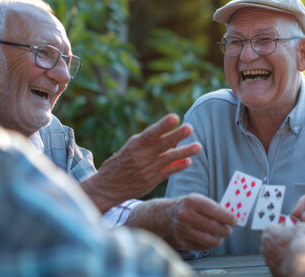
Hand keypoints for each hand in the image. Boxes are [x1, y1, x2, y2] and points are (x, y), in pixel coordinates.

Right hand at [81, 113, 200, 211]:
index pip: (151, 133)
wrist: (107, 187)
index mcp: (135, 145)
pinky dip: (178, 167)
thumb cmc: (121, 163)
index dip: (163, 125)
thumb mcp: (131, 148)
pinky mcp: (151, 181)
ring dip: (184, 152)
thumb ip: (149, 143)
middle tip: (190, 127)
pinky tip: (189, 162)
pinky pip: (167, 172)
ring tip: (198, 146)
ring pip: (168, 158)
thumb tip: (171, 134)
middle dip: (177, 136)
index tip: (175, 117)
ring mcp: (147, 169)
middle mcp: (141, 156)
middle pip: (162, 144)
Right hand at [164, 194, 235, 250]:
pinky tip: (211, 240)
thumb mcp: (199, 200)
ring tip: (221, 237)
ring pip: (207, 239)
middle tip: (229, 231)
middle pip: (212, 227)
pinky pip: (201, 246)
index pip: (215, 211)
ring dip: (218, 240)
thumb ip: (214, 208)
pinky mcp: (182, 240)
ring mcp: (183, 229)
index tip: (234, 221)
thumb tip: (231, 219)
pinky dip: (209, 245)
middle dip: (225, 230)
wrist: (169, 214)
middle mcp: (186, 215)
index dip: (227, 218)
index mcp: (192, 202)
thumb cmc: (190, 206)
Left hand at [261, 223, 304, 276]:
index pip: (277, 225)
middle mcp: (264, 244)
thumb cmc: (301, 246)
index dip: (286, 227)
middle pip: (274, 239)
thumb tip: (298, 226)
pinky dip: (284, 260)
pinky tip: (293, 260)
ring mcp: (267, 258)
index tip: (292, 229)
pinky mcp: (272, 269)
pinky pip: (278, 262)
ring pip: (275, 251)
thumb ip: (297, 225)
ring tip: (295, 252)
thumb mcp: (303, 226)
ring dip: (283, 251)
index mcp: (269, 230)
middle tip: (294, 241)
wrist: (302, 265)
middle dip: (283, 239)